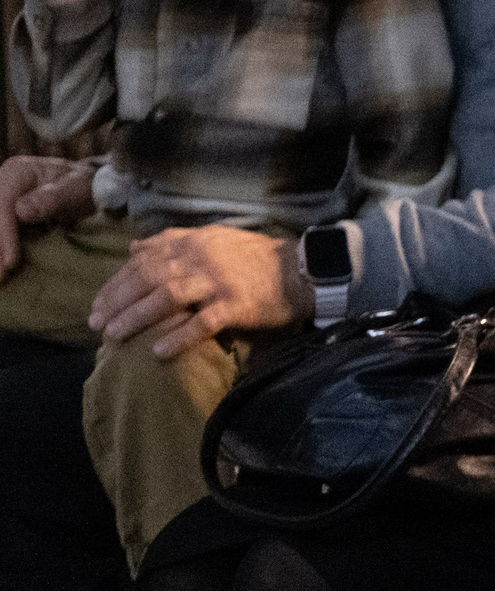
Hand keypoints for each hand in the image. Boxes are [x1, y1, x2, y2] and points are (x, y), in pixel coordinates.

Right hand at [0, 155, 96, 276]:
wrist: (87, 188)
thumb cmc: (84, 187)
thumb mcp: (75, 190)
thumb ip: (52, 199)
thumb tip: (22, 211)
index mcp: (15, 173)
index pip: (2, 208)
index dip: (4, 237)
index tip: (10, 263)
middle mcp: (1, 184)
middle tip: (1, 278)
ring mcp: (1, 200)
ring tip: (1, 279)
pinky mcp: (4, 215)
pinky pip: (0, 232)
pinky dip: (1, 251)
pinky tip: (3, 270)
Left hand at [90, 225, 309, 355]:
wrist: (301, 271)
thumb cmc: (256, 257)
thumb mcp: (213, 239)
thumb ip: (173, 241)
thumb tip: (134, 247)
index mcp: (192, 242)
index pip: (143, 260)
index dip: (117, 282)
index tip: (98, 303)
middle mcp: (200, 258)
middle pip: (148, 278)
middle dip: (117, 302)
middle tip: (97, 324)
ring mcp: (218, 282)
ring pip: (166, 298)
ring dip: (136, 318)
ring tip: (114, 336)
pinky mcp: (236, 305)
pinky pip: (201, 322)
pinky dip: (178, 336)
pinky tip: (158, 351)